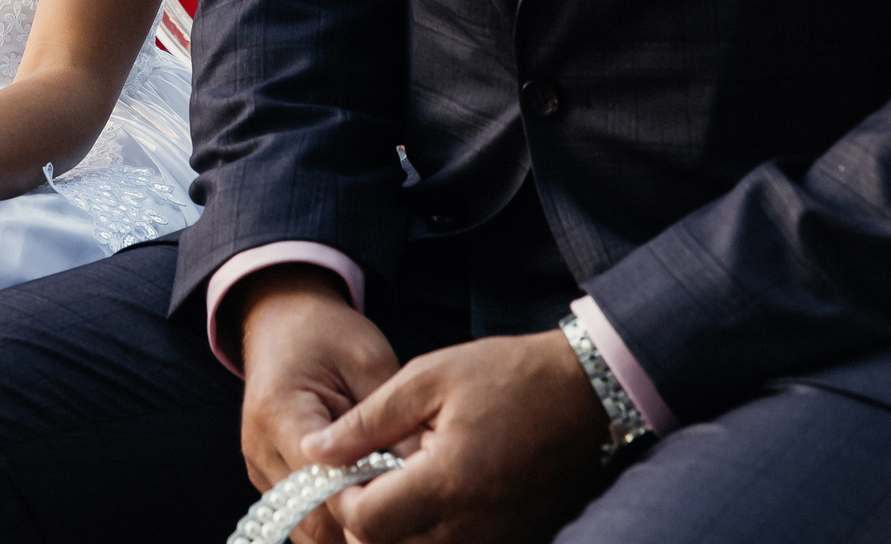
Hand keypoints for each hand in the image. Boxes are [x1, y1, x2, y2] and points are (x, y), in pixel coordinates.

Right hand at [234, 267, 400, 543]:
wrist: (282, 319)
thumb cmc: (327, 334)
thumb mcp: (369, 362)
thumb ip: (392, 422)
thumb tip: (425, 477)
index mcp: (279, 412)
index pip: (324, 485)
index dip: (371, 499)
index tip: (413, 492)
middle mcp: (259, 448)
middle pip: (314, 519)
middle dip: (364, 522)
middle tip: (411, 507)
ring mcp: (259, 467)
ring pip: (308, 532)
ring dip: (351, 528)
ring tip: (393, 507)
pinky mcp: (267, 477)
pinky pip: (303, 520)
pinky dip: (337, 521)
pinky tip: (369, 500)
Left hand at [306, 331, 607, 543]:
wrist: (587, 392)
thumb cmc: (506, 375)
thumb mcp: (426, 379)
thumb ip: (366, 422)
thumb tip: (315, 451)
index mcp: (449, 482)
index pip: (366, 523)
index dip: (340, 498)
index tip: (341, 466)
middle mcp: (474, 525)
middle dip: (363, 518)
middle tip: (363, 474)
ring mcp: (497, 539)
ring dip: (394, 529)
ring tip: (394, 482)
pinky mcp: (512, 540)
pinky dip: (427, 534)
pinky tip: (425, 495)